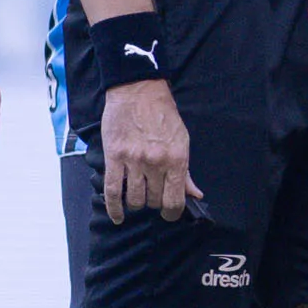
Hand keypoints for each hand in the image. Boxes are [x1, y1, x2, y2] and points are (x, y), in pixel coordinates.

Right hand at [98, 75, 197, 221]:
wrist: (138, 91)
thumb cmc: (163, 115)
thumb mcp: (182, 141)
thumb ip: (186, 172)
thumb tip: (195, 195)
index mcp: (177, 159)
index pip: (175, 200)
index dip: (172, 213)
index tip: (169, 214)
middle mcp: (156, 162)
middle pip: (153, 201)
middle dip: (153, 202)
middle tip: (152, 194)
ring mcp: (134, 160)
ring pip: (134, 199)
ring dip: (136, 202)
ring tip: (137, 195)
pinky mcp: (114, 157)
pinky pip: (112, 190)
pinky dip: (114, 208)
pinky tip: (118, 216)